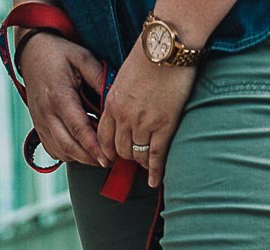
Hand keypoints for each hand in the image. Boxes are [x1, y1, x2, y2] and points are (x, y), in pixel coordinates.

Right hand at [17, 33, 107, 167]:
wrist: (32, 52)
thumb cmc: (59, 54)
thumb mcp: (83, 58)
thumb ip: (100, 78)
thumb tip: (115, 99)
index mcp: (59, 97)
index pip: (78, 130)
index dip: (93, 147)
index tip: (107, 158)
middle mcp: (46, 113)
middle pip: (68, 146)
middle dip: (89, 158)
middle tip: (108, 161)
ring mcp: (40, 122)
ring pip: (60, 151)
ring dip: (79, 158)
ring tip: (97, 156)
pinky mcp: (38, 126)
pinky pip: (52, 149)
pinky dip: (68, 154)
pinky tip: (81, 149)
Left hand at [96, 48, 194, 187]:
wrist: (167, 47)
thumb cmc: (149, 55)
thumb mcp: (124, 76)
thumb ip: (121, 96)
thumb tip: (125, 108)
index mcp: (112, 103)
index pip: (102, 137)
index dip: (106, 150)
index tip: (111, 157)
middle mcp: (124, 117)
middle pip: (119, 149)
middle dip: (125, 157)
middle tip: (133, 161)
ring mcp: (143, 124)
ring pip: (137, 155)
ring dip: (141, 162)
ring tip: (147, 165)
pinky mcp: (163, 126)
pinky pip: (156, 156)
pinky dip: (155, 172)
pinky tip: (155, 181)